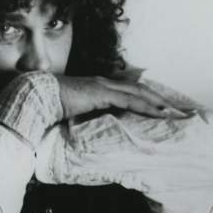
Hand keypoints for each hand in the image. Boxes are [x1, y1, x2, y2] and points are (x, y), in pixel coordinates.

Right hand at [54, 75, 187, 119]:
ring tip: (173, 112)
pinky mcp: (102, 93)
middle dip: (158, 99)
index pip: (126, 91)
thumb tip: (92, 130)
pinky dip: (146, 106)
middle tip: (175, 110)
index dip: (144, 98)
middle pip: (138, 88)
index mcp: (97, 87)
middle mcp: (103, 83)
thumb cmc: (50, 106)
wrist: (38, 96)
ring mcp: (103, 86)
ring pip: (138, 92)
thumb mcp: (72, 112)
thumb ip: (85, 116)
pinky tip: (159, 112)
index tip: (158, 109)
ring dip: (157, 102)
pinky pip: (130, 99)